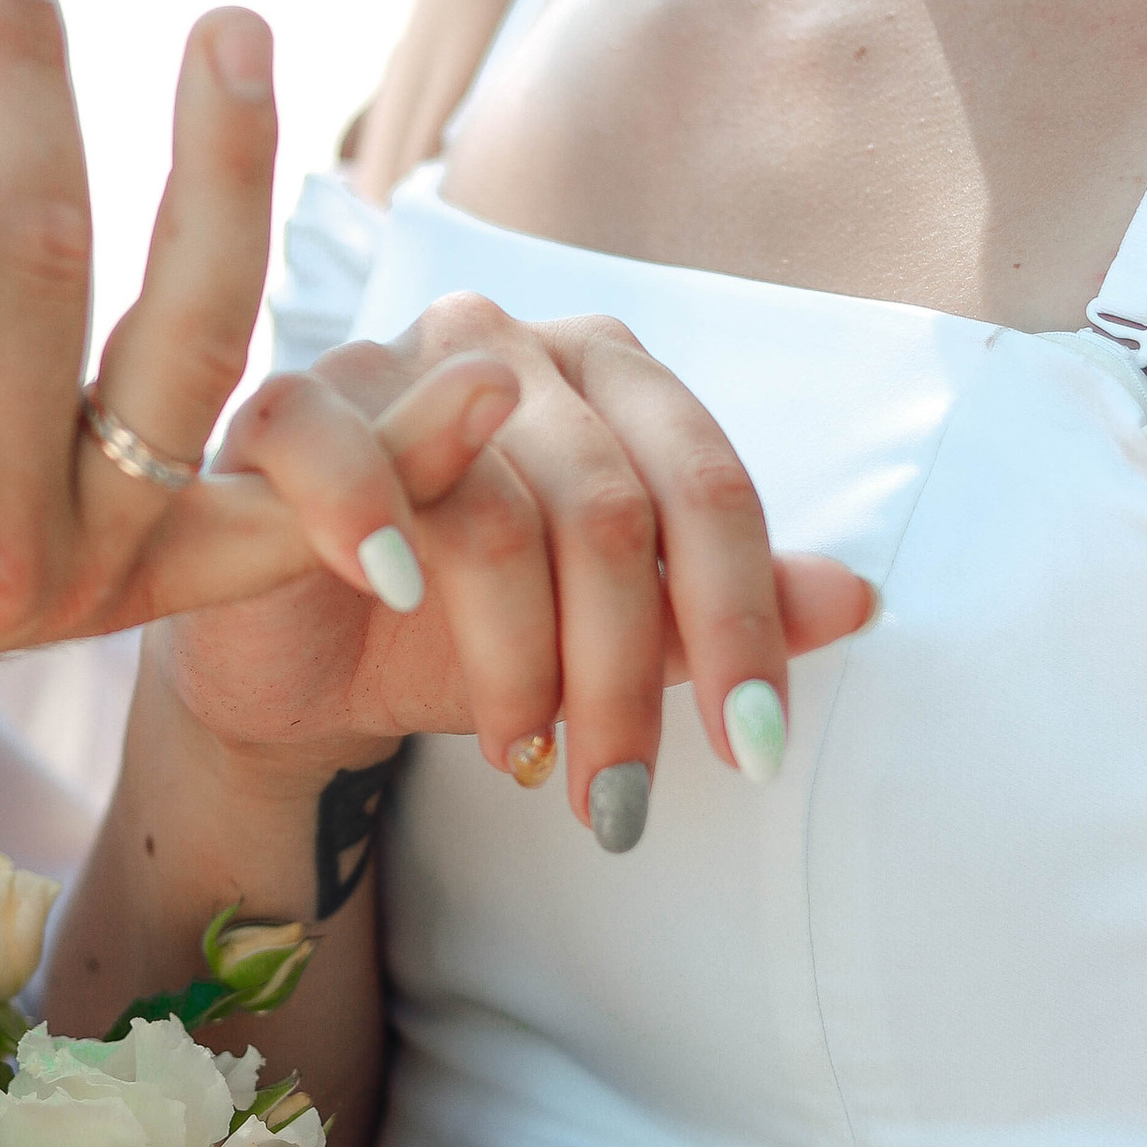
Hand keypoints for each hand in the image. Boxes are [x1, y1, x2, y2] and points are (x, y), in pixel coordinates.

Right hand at [163, 298, 877, 841]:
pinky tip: (396, 601)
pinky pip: (341, 453)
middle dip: (627, 677)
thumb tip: (856, 599)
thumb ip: (712, 612)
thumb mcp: (598, 637)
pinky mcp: (290, 405)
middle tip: (621, 801)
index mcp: (608, 375)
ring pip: (497, 516)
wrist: (301, 662)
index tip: (754, 753)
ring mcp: (395, 364)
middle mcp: (510, 345)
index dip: (742, 624)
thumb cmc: (457, 634)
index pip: (706, 487)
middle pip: (610, 512)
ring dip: (517, 664)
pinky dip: (370, 526)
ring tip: (520, 757)